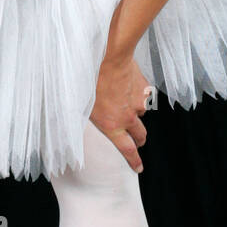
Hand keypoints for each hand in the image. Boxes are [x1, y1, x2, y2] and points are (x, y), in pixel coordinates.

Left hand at [90, 53, 149, 172]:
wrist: (109, 59)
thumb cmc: (91, 80)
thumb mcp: (82, 105)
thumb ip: (90, 119)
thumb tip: (80, 124)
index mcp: (112, 125)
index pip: (127, 149)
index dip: (134, 161)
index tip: (139, 167)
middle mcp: (129, 118)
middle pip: (141, 136)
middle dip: (139, 140)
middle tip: (137, 139)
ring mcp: (139, 104)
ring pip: (141, 113)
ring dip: (134, 111)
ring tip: (121, 99)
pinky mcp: (145, 90)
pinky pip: (143, 97)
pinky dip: (137, 95)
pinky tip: (126, 85)